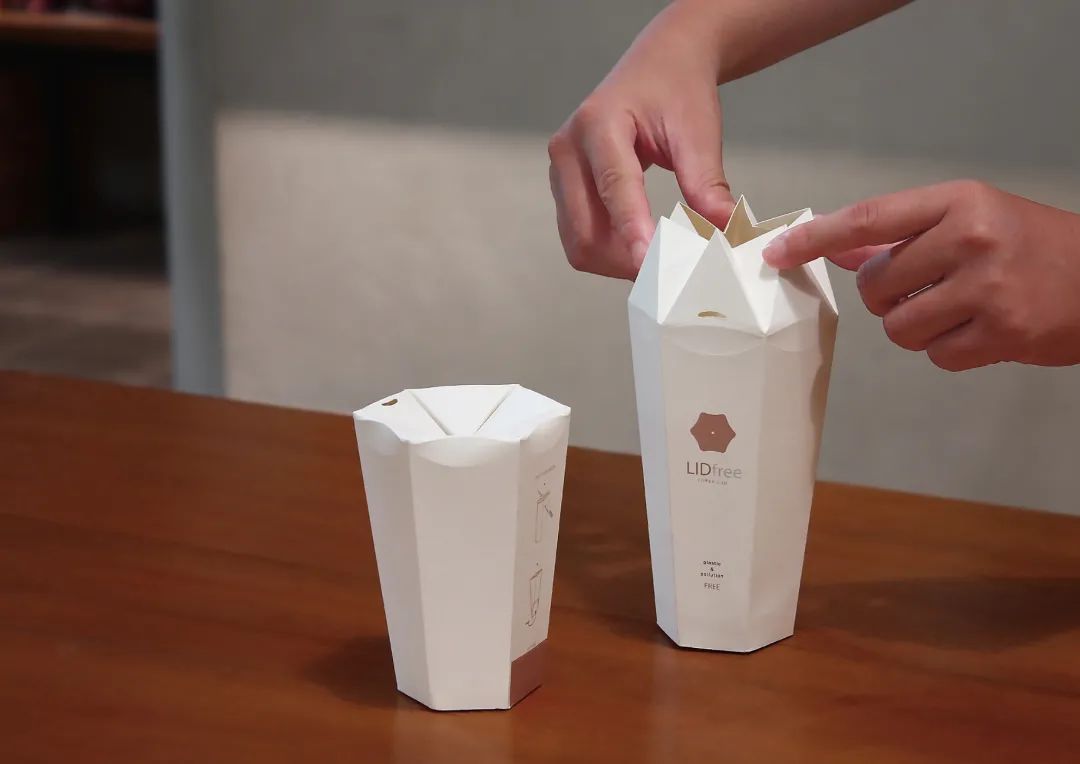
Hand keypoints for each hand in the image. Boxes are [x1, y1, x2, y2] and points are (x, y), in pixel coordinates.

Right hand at [547, 4, 735, 279]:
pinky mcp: (565, 188)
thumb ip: (706, 182)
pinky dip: (610, 251)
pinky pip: (579, 235)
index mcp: (599, 124)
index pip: (613, 188)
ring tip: (659, 259)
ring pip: (578, 242)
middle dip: (624, 259)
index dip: (631, 230)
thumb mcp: (698, 130)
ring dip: (616, 260)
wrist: (660, 66)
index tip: (651, 264)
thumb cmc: (677, 90)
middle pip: (584, 230)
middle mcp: (568, 149)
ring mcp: (561, 171)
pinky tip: (641, 245)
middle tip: (671, 273)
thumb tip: (723, 232)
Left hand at [763, 180, 1079, 369]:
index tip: (776, 252)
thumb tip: (840, 251)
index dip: (815, 238)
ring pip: (898, 326)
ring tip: (957, 310)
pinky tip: (980, 330)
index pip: (867, 218)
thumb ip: (904, 236)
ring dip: (915, 327)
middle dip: (888, 296)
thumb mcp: (973, 219)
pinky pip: (935, 356)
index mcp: (959, 201)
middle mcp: (970, 238)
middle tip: (928, 287)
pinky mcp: (1002, 332)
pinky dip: (948, 350)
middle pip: (875, 285)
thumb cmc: (1032, 245)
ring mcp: (987, 287)